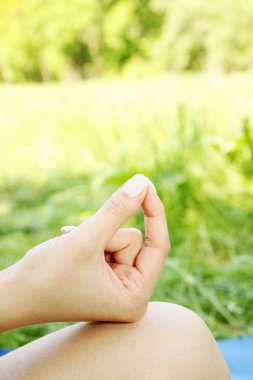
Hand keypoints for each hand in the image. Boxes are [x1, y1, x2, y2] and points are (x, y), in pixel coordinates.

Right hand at [0, 174, 169, 330]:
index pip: (158, 246)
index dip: (154, 212)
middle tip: (80, 243)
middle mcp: (131, 295)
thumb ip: (117, 210)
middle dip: (106, 235)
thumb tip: (142, 183)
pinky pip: (109, 243)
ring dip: (95, 236)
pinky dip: (90, 239)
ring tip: (72, 249)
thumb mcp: (85, 239)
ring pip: (120, 238)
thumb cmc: (46, 276)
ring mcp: (118, 286)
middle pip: (135, 242)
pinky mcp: (106, 276)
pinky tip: (69, 246)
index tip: (145, 183)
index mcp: (134, 298)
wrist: (14, 295)